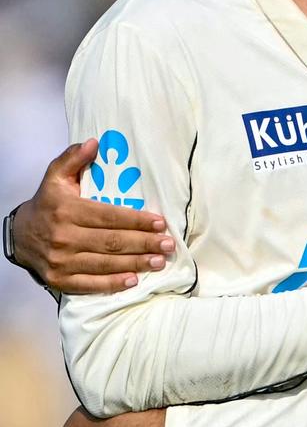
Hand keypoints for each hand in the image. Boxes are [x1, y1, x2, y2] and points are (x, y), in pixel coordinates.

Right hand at [12, 140, 174, 292]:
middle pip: (111, 242)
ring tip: (159, 261)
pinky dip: (113, 284)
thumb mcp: (55, 176)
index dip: (136, 220)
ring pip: (105, 263)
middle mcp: (64, 237)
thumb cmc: (47, 204)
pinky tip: (134, 281)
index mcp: (67, 210)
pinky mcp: (59, 280)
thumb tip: (94, 142)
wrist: (19, 235)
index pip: (108, 216)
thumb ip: (73, 158)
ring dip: (135, 264)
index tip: (160, 223)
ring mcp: (61, 261)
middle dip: (143, 243)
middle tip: (168, 245)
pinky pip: (90, 284)